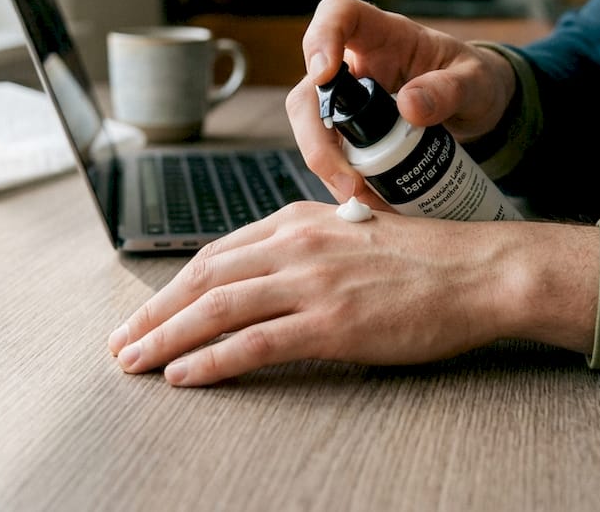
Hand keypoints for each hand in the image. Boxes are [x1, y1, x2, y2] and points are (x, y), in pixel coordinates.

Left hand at [107, 202, 599, 386]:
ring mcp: (311, 282)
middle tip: (121, 342)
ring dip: (165, 337)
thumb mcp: (352, 237)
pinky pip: (253, 343)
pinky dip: (210, 361)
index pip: (216, 254)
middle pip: (202, 279)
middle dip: (153, 313)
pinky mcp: (331, 322)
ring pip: (216, 309)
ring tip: (135, 362)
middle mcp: (295, 245)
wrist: (478, 271)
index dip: (173, 287)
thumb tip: (265, 277)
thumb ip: (306, 250)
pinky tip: (185, 375)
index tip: (148, 311)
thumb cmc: (424, 259)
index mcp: (297, 222)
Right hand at [287, 0, 517, 205]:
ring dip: (328, 167)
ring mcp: (349, 101)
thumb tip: (408, 108)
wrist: (480, 112)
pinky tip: (368, 202)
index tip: (324, 74)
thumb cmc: (476, 82)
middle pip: (310, 90)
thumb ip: (449, 90)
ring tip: (363, 199)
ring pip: (313, 128)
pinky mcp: (352, 133)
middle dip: (317, 138)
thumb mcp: (476, 83)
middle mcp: (356, 65)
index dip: (320, 38)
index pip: (338, 15)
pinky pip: (332, 155)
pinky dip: (344, 181)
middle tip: (349, 180)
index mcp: (383, 35)